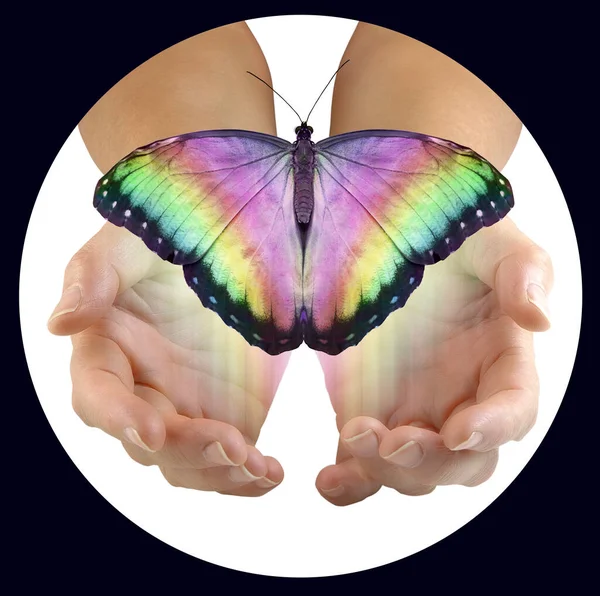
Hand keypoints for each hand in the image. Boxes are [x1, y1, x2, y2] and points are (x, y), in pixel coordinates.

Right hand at [48, 223, 289, 494]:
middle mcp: (141, 388)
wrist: (226, 246)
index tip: (152, 430)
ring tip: (260, 467)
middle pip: (149, 441)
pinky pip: (228, 461)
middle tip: (232, 445)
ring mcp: (184, 407)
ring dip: (220, 473)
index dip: (120, 418)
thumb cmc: (166, 236)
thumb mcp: (131, 243)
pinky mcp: (224, 414)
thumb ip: (94, 276)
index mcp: (108, 351)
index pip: (99, 396)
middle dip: (188, 450)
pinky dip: (248, 476)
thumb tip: (59, 324)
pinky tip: (272, 474)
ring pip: (188, 463)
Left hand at [315, 218, 552, 504]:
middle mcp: (460, 397)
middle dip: (432, 462)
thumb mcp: (488, 239)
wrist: (386, 241)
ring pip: (413, 472)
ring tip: (353, 438)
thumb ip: (521, 270)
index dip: (493, 428)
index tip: (457, 430)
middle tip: (393, 440)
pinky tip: (328, 480)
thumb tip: (539, 320)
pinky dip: (349, 483)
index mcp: (499, 361)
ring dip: (386, 471)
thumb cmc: (448, 237)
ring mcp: (413, 412)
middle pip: (464, 461)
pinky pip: (363, 465)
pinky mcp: (370, 414)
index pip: (513, 410)